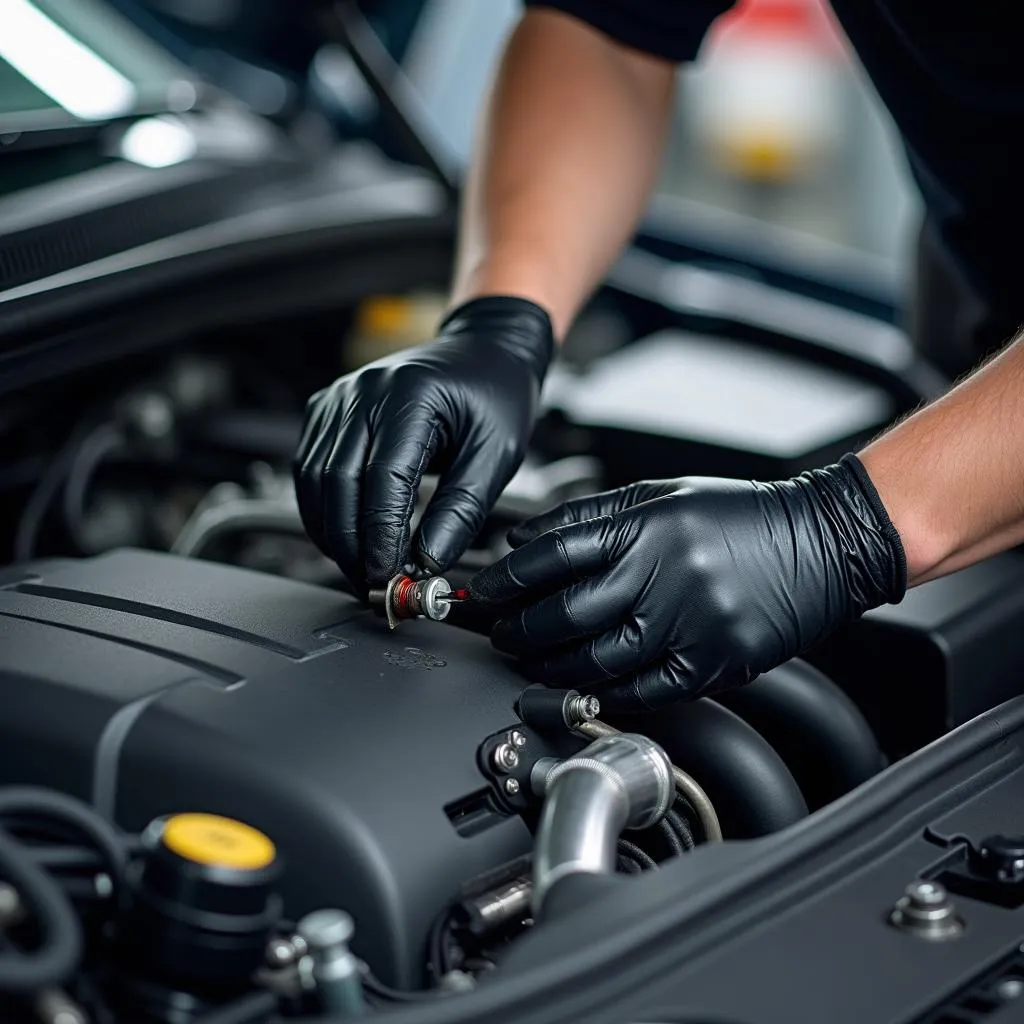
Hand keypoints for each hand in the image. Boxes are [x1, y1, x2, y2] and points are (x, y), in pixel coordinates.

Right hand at [293, 296, 553, 590]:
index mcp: (411, 394)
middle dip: (351, 544)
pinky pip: (310, 469)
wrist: (481, 351)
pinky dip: (323, 511)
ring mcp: (339, 397)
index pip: (383, 477)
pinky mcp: (327, 410)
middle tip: (375, 586)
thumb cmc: (494, 397)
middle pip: (338, 481)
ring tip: (361, 570)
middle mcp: (364, 390)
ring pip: (315, 480)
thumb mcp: (496, 455)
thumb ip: (461, 511)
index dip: (381, 535)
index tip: (391, 576)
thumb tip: (427, 563)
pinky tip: (346, 539)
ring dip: (332, 534)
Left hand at [469, 456, 905, 711]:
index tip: (488, 590)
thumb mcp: (665, 494)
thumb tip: (529, 541)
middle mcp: (662, 574)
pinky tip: (581, 688)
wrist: (824, 541)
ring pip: (596, 660)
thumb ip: (595, 516)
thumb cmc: (740, 515)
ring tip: (530, 662)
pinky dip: (603, 694)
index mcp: (646, 526)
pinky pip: (644, 690)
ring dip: (550, 666)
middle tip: (500, 633)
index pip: (553, 554)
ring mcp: (688, 622)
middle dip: (518, 629)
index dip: (509, 578)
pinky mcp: (713, 661)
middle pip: (565, 614)